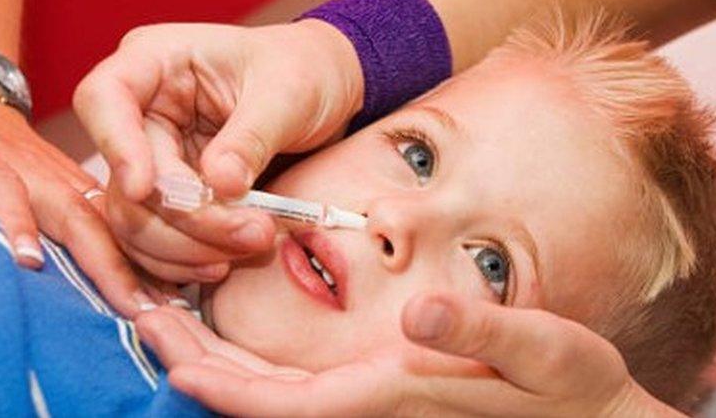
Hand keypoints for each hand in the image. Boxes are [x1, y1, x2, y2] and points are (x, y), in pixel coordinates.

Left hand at [0, 75, 159, 315]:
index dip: (13, 221)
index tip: (27, 264)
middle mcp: (30, 165)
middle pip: (73, 208)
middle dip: (104, 256)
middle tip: (131, 301)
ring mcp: (60, 175)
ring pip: (104, 216)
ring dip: (136, 258)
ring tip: (166, 298)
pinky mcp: (78, 186)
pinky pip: (115, 218)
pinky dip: (144, 248)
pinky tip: (170, 280)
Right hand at [73, 20, 363, 281]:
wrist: (323, 92)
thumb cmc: (302, 72)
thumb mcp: (288, 93)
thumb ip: (250, 137)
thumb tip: (220, 185)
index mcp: (155, 61)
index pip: (103, 98)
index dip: (116, 148)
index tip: (147, 189)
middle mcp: (141, 111)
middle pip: (124, 179)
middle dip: (184, 219)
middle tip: (254, 234)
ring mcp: (151, 157)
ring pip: (134, 220)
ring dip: (188, 248)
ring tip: (254, 244)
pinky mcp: (168, 197)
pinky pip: (155, 241)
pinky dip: (186, 260)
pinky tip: (227, 261)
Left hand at [138, 292, 682, 416]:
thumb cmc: (572, 389)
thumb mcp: (546, 351)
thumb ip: (484, 329)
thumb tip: (421, 310)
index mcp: (392, 395)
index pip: (284, 404)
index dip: (221, 383)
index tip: (166, 356)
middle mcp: (371, 405)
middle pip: (262, 399)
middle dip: (198, 364)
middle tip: (143, 318)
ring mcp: (374, 402)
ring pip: (274, 393)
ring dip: (219, 359)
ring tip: (171, 320)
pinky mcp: (385, 391)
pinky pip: (302, 384)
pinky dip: (257, 361)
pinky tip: (238, 335)